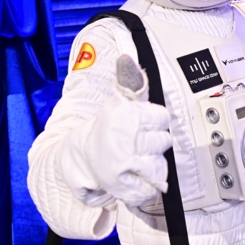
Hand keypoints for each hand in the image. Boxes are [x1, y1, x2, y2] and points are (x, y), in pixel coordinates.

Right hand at [61, 55, 170, 207]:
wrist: (81, 157)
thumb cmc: (109, 128)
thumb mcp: (120, 102)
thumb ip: (131, 81)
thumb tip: (126, 58)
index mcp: (123, 114)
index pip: (162, 117)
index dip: (154, 121)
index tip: (140, 122)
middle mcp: (122, 138)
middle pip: (163, 141)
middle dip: (153, 143)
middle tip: (136, 142)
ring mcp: (122, 162)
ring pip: (160, 164)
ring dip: (151, 163)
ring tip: (135, 157)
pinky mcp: (122, 185)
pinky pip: (153, 185)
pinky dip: (148, 184)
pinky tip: (135, 174)